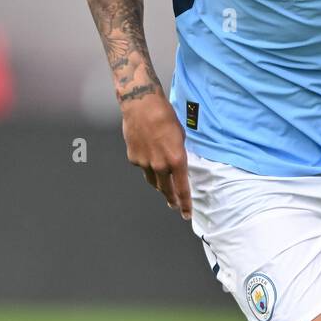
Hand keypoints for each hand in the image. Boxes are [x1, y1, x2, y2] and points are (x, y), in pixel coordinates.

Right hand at [121, 90, 191, 218]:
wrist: (142, 105)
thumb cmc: (165, 117)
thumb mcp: (180, 137)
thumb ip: (179, 155)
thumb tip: (177, 166)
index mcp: (177, 160)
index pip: (182, 189)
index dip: (185, 204)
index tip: (187, 214)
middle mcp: (160, 165)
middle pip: (166, 190)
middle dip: (171, 200)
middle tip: (174, 206)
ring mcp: (145, 163)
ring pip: (153, 181)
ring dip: (159, 184)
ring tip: (163, 186)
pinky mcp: (133, 158)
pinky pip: (142, 167)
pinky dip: (146, 165)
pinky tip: (147, 155)